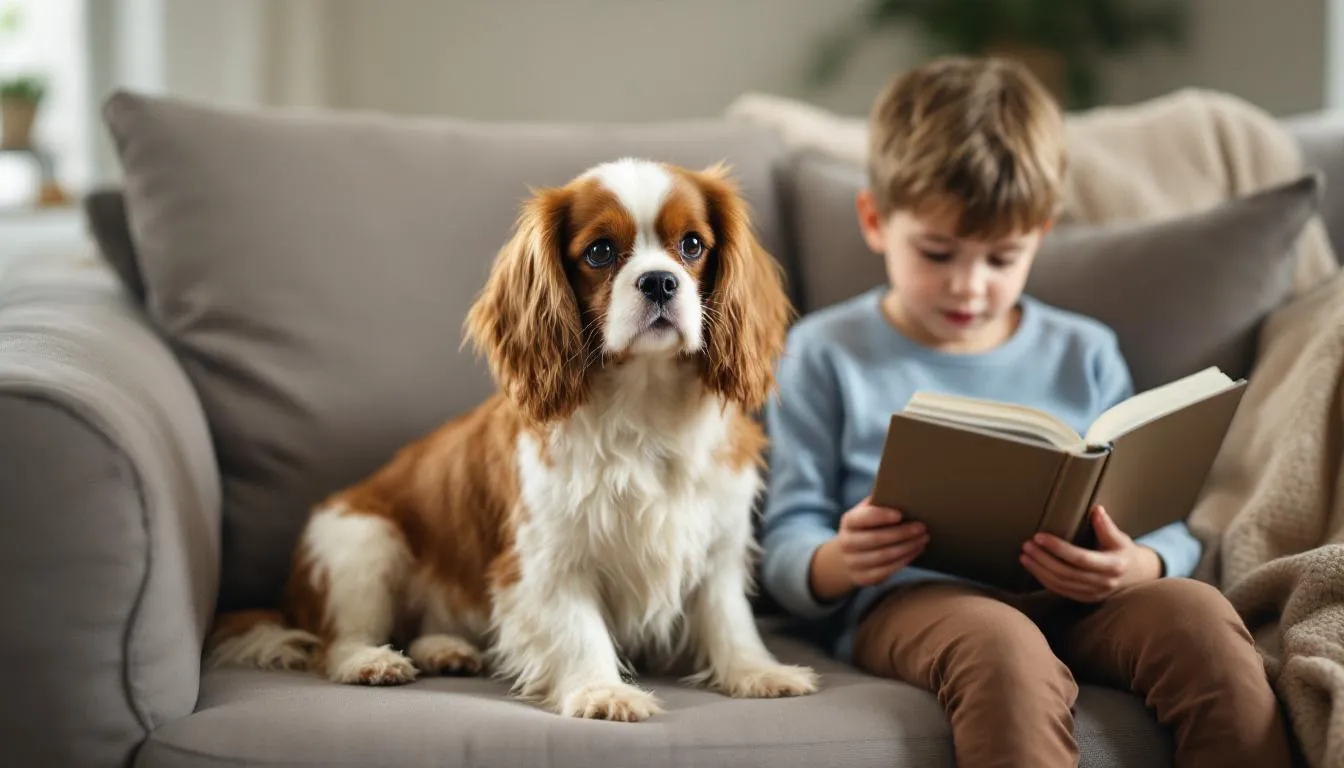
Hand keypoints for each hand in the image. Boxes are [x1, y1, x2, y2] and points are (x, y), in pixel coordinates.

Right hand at [810, 496, 928, 600]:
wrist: (848, 555)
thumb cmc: (866, 527)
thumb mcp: (866, 512)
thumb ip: (879, 502)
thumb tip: (902, 489)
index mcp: (848, 522)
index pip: (863, 518)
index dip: (881, 516)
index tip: (901, 514)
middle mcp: (847, 543)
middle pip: (877, 539)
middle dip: (902, 533)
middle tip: (922, 527)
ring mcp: (853, 562)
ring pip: (884, 556)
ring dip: (907, 548)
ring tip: (923, 539)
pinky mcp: (862, 578)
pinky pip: (886, 571)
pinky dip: (904, 561)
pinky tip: (916, 551)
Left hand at [1020, 504, 1162, 602]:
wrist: (1136, 575)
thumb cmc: (1124, 551)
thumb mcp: (1120, 538)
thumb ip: (1106, 525)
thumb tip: (1096, 510)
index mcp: (1113, 565)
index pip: (1081, 558)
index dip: (1058, 548)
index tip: (1039, 537)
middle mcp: (1104, 583)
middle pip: (1067, 573)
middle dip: (1043, 559)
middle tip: (1027, 545)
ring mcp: (1094, 594)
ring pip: (1062, 585)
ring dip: (1040, 571)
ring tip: (1024, 555)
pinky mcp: (1086, 599)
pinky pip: (1061, 591)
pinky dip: (1044, 580)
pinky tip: (1032, 568)